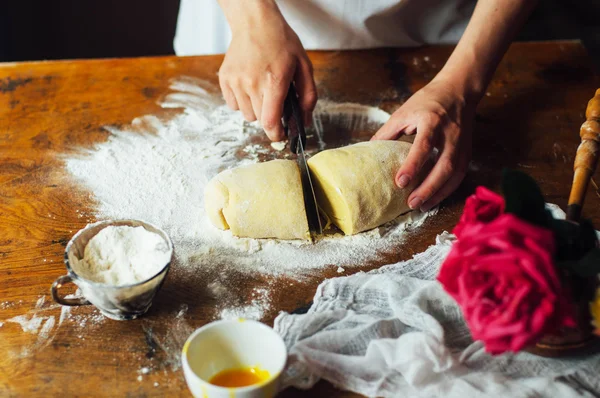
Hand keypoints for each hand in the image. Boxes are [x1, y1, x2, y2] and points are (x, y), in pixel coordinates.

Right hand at [218, 1, 316, 140]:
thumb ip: (308, 96)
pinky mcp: (225, 79)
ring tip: (261, 90)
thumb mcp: (304, 66)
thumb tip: (304, 121)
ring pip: (246, 115)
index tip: (280, 134)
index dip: (276, 134)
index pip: (270, 121)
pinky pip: (233, 105)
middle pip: (259, 120)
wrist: (255, 23)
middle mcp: (252, 83)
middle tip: (275, 100)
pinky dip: (242, 102)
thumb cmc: (281, 42)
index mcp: (274, 81)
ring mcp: (236, 81)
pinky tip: (249, 86)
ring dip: (255, 109)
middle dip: (269, 116)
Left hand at [372, 80, 474, 211]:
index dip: (412, 165)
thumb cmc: (428, 101)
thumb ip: (387, 132)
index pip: (423, 146)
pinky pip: (460, 175)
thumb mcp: (404, 112)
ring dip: (439, 193)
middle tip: (411, 203)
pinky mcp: (467, 151)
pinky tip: (434, 199)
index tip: (400, 182)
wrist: (459, 91)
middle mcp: (450, 134)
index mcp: (432, 121)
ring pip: (455, 174)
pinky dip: (447, 189)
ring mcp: (462, 144)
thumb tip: (369, 151)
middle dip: (429, 188)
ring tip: (422, 206)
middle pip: (444, 166)